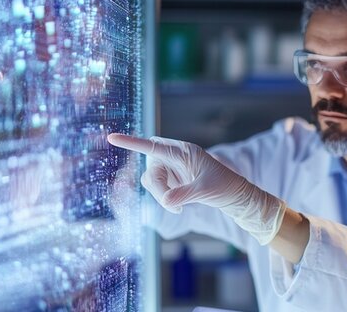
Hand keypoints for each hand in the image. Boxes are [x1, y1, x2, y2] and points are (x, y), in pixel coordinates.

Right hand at [107, 133, 286, 244]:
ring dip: (161, 196)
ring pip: (152, 181)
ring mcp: (172, 167)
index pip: (154, 146)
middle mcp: (175, 156)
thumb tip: (166, 201)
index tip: (113, 138)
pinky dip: (164, 199)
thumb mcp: (205, 191)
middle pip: (151, 169)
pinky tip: (180, 206)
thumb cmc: (223, 187)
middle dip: (158, 188)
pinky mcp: (171, 179)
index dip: (132, 143)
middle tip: (172, 206)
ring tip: (180, 208)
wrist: (233, 195)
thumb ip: (184, 195)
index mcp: (185, 151)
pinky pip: (157, 188)